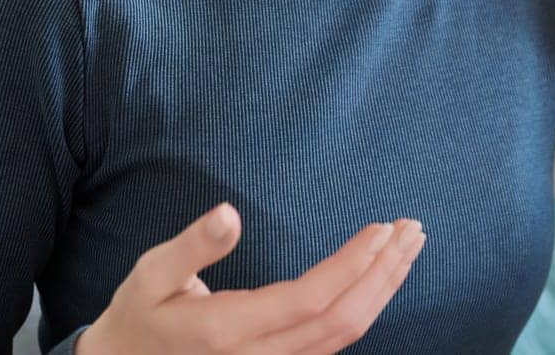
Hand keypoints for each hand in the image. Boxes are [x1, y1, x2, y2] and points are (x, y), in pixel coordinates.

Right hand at [74, 202, 425, 354]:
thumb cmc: (140, 315)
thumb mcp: (149, 275)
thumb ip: (192, 247)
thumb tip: (229, 213)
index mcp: (225, 332)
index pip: (309, 300)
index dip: (352, 265)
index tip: (382, 228)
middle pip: (340, 321)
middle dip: (383, 273)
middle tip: (414, 229)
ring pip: (344, 336)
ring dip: (383, 288)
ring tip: (409, 246)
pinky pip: (334, 342)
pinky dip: (366, 306)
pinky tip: (382, 277)